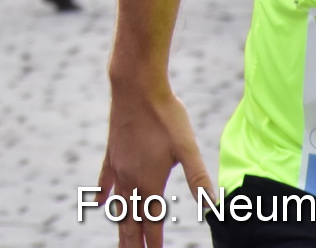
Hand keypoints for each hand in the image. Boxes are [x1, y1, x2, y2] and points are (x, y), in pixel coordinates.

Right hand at [99, 84, 212, 246]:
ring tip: (121, 242)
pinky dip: (104, 194)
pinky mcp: (112, 152)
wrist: (136, 85)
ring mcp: (118, 166)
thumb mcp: (188, 148)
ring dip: (120, 226)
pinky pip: (106, 180)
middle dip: (132, 244)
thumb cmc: (165, 114)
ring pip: (117, 205)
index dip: (154, 244)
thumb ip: (199, 180)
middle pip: (129, 222)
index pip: (151, 224)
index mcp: (149, 183)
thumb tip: (215, 207)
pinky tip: (100, 203)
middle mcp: (130, 179)